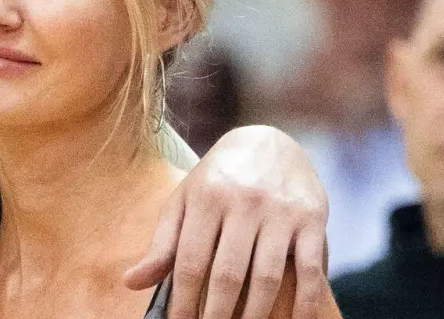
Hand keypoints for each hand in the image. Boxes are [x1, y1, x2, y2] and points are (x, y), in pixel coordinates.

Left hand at [125, 126, 329, 318]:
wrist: (269, 141)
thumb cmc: (218, 180)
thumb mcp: (184, 201)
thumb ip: (162, 243)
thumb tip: (131, 282)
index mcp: (206, 198)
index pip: (191, 260)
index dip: (184, 300)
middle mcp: (243, 203)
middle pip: (228, 273)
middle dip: (217, 313)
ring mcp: (280, 211)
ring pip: (266, 275)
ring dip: (254, 314)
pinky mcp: (312, 218)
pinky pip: (309, 268)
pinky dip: (305, 300)